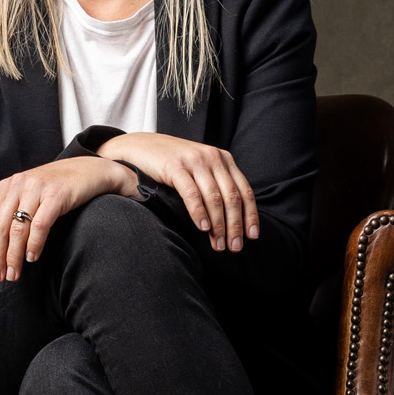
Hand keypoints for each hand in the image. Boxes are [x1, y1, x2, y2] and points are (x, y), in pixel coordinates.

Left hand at [0, 157, 135, 281]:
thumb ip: (11, 212)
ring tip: (14, 273)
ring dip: (13, 256)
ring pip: (17, 229)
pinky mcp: (56, 195)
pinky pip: (40, 225)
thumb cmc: (56, 189)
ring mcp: (36, 189)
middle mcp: (18, 185)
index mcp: (6, 187)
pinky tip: (32, 257)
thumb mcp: (28, 195)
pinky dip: (34, 244)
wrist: (88, 170)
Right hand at [95, 132, 258, 251]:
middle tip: (235, 247)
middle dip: (235, 225)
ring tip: (218, 244)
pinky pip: (192, 193)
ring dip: (218, 225)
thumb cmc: (173, 164)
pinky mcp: (176, 166)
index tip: (252, 236)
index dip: (250, 215)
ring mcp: (195, 161)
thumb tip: (232, 218)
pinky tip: (203, 228)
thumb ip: (216, 184)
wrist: (141, 147)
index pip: (244, 190)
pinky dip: (199, 213)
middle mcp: (213, 158)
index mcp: (223, 159)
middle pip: (232, 197)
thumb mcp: (200, 169)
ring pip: (214, 197)